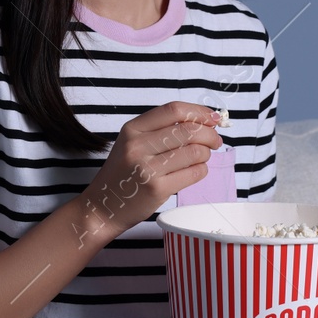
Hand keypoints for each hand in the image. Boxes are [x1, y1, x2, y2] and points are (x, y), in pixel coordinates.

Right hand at [75, 100, 223, 245]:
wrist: (102, 207)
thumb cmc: (123, 175)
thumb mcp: (132, 144)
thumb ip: (160, 131)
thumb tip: (202, 122)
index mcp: (132, 129)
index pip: (173, 110)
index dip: (199, 112)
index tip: (213, 118)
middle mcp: (137, 146)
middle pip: (188, 130)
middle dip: (210, 134)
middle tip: (215, 141)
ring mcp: (147, 168)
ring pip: (195, 152)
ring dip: (206, 154)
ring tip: (201, 158)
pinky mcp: (157, 188)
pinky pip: (193, 173)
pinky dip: (201, 170)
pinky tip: (195, 171)